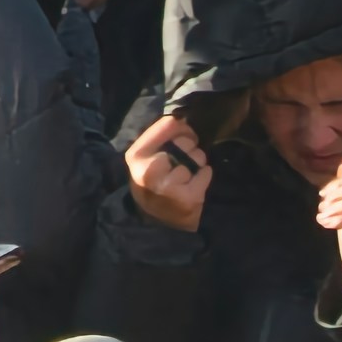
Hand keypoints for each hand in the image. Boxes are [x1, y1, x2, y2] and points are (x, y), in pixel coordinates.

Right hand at [125, 113, 210, 233]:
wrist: (157, 225)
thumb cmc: (153, 186)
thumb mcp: (144, 160)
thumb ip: (159, 137)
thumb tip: (183, 116)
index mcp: (136, 156)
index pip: (168, 124)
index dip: (182, 127)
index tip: (186, 134)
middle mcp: (149, 171)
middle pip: (184, 142)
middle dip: (189, 148)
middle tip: (183, 162)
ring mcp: (168, 186)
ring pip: (196, 157)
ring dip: (197, 163)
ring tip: (187, 175)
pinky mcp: (187, 198)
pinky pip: (205, 172)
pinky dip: (204, 176)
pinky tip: (194, 184)